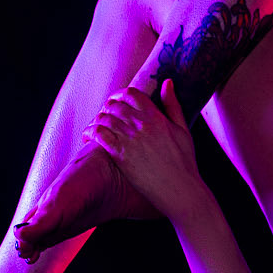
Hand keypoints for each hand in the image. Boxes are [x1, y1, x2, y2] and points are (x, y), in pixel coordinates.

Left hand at [83, 79, 205, 223]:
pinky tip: (87, 137)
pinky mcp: (121, 155)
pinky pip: (99, 135)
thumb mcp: (183, 129)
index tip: (116, 101)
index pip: (131, 94)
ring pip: (104, 118)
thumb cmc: (185, 163)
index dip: (120, 95)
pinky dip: (90, 132)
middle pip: (115, 105)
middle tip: (102, 114)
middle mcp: (142, 125)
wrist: (180, 190)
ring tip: (94, 126)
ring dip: (96, 119)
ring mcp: (130, 139)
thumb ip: (173, 105)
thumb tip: (167, 82)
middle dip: (106, 107)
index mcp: (157, 117)